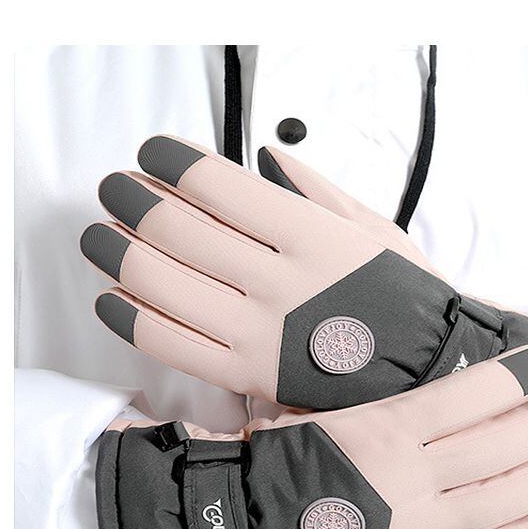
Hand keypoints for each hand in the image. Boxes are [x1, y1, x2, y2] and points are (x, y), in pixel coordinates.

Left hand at [81, 135, 527, 409]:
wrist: (425, 376)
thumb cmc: (405, 300)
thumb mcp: (377, 230)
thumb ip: (317, 189)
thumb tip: (265, 157)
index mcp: (312, 236)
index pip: (215, 185)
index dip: (168, 160)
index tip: (152, 152)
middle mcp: (280, 282)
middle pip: (175, 229)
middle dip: (130, 198)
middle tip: (115, 187)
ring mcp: (260, 332)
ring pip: (162, 286)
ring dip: (116, 252)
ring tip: (101, 234)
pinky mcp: (247, 375)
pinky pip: (171, 343)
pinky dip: (130, 317)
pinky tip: (112, 296)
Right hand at [96, 346, 527, 528]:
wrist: (249, 516)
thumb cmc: (285, 449)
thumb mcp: (328, 403)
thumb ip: (386, 391)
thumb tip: (448, 372)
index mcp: (386, 428)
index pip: (472, 394)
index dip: (520, 372)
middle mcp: (411, 476)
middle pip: (504, 444)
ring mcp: (420, 526)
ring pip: (508, 496)